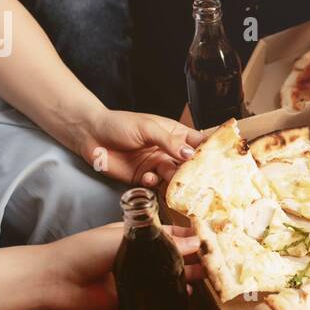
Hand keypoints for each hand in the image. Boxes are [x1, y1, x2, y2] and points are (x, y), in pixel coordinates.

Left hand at [41, 222, 202, 309]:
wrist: (57, 280)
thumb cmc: (85, 250)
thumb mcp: (123, 238)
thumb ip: (158, 242)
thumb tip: (192, 242)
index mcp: (136, 234)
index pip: (169, 232)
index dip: (189, 235)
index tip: (211, 237)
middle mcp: (139, 255)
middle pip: (172, 254)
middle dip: (194, 256)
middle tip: (217, 259)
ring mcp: (137, 276)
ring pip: (168, 275)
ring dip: (188, 275)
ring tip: (210, 276)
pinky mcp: (132, 297)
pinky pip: (158, 296)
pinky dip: (174, 294)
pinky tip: (189, 294)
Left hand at [81, 110, 202, 187]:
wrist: (91, 136)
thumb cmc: (119, 124)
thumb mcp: (147, 128)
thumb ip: (168, 141)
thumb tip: (190, 154)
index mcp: (173, 134)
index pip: (197, 143)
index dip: (208, 151)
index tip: (219, 160)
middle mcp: (168, 151)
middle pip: (189, 164)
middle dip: (193, 171)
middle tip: (196, 177)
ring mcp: (156, 165)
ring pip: (174, 176)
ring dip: (174, 179)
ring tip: (170, 178)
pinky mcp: (143, 178)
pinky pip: (156, 185)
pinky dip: (154, 183)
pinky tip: (147, 177)